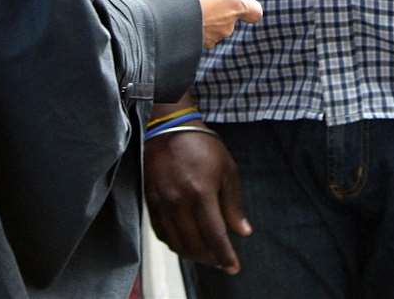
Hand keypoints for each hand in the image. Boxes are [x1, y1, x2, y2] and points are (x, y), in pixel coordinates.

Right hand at [145, 125, 250, 273]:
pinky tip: (184, 243)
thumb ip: (233, 203)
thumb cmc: (203, 146)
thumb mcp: (227, 169)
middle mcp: (179, 202)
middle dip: (210, 258)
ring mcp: (162, 203)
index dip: (225, 255)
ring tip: (205, 255)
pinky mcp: (150, 201)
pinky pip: (161, 233)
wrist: (169, 127)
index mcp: (201, 192)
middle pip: (194, 244)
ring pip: (176, 243)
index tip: (233, 267)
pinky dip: (174, 244)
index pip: (214, 235)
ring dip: (192, 255)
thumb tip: (243, 231)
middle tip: (220, 261)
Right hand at [175, 0, 262, 47]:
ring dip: (205, 16)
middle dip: (219, 6)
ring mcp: (212, 38)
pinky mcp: (196, 45)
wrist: (166, 16)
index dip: (248, 3)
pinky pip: (197, 34)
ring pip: (213, 26)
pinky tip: (180, 15)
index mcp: (237, 6)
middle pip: (230, 17)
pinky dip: (192, 26)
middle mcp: (228, 26)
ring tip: (189, 3)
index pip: (255, 11)